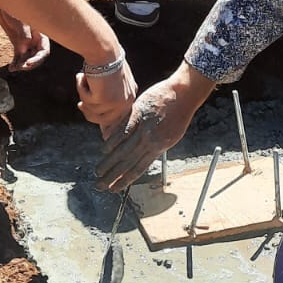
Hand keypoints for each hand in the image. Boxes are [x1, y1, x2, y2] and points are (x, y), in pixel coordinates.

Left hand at [0, 7, 51, 71]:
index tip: (28, 63)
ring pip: (27, 58)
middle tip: (20, 67)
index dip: (37, 59)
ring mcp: (26, 43)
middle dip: (29, 64)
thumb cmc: (15, 8)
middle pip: (36, 57)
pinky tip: (11, 68)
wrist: (5, 4)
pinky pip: (19, 56)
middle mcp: (35, 40)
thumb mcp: (19, 20)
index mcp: (40, 34)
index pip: (44, 51)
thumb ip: (24, 33)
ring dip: (21, 65)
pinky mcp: (18, 44)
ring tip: (13, 68)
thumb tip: (26, 45)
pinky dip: (16, 62)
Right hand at [76, 61, 137, 136]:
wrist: (103, 50)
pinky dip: (80, 87)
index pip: (115, 115)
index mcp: (131, 95)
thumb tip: (94, 105)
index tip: (85, 107)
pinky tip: (81, 75)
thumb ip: (110, 91)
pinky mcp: (104, 100)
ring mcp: (116, 102)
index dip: (99, 115)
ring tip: (82, 76)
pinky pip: (85, 99)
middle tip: (79, 104)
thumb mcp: (112, 78)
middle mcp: (126, 101)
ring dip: (83, 93)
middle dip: (89, 113)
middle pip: (105, 120)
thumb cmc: (106, 58)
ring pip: (91, 109)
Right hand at [95, 66, 212, 190]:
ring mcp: (144, 128)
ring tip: (98, 172)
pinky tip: (104, 150)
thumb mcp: (171, 134)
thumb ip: (156, 144)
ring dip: (109, 163)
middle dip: (112, 177)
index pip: (138, 169)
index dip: (125, 180)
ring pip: (124, 149)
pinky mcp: (139, 114)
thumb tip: (144, 153)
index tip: (114, 189)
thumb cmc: (179, 113)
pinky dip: (114, 141)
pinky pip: (124, 130)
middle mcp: (150, 141)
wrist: (184, 94)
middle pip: (128, 163)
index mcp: (158, 148)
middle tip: (100, 186)